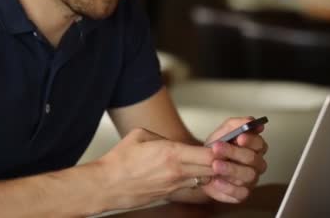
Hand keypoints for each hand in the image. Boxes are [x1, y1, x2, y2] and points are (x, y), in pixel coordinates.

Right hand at [96, 128, 214, 209]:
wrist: (107, 185)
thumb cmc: (119, 161)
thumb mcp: (140, 134)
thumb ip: (161, 136)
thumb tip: (170, 141)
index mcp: (171, 153)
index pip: (208, 154)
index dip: (219, 149)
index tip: (220, 143)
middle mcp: (177, 172)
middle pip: (212, 169)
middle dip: (220, 161)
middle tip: (222, 154)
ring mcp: (174, 185)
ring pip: (204, 180)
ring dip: (209, 172)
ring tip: (208, 163)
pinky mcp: (169, 195)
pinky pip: (191, 187)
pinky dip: (196, 180)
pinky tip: (192, 174)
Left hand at [202, 117, 268, 203]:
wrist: (202, 166)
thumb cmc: (216, 148)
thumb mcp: (223, 132)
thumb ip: (236, 124)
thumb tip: (250, 120)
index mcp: (254, 147)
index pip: (259, 143)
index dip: (250, 140)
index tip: (239, 137)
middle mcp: (256, 164)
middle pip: (253, 159)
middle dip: (234, 152)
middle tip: (217, 148)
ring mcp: (250, 179)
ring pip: (248, 175)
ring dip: (230, 169)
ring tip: (215, 165)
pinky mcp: (242, 193)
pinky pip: (241, 193)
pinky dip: (228, 187)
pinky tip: (216, 180)